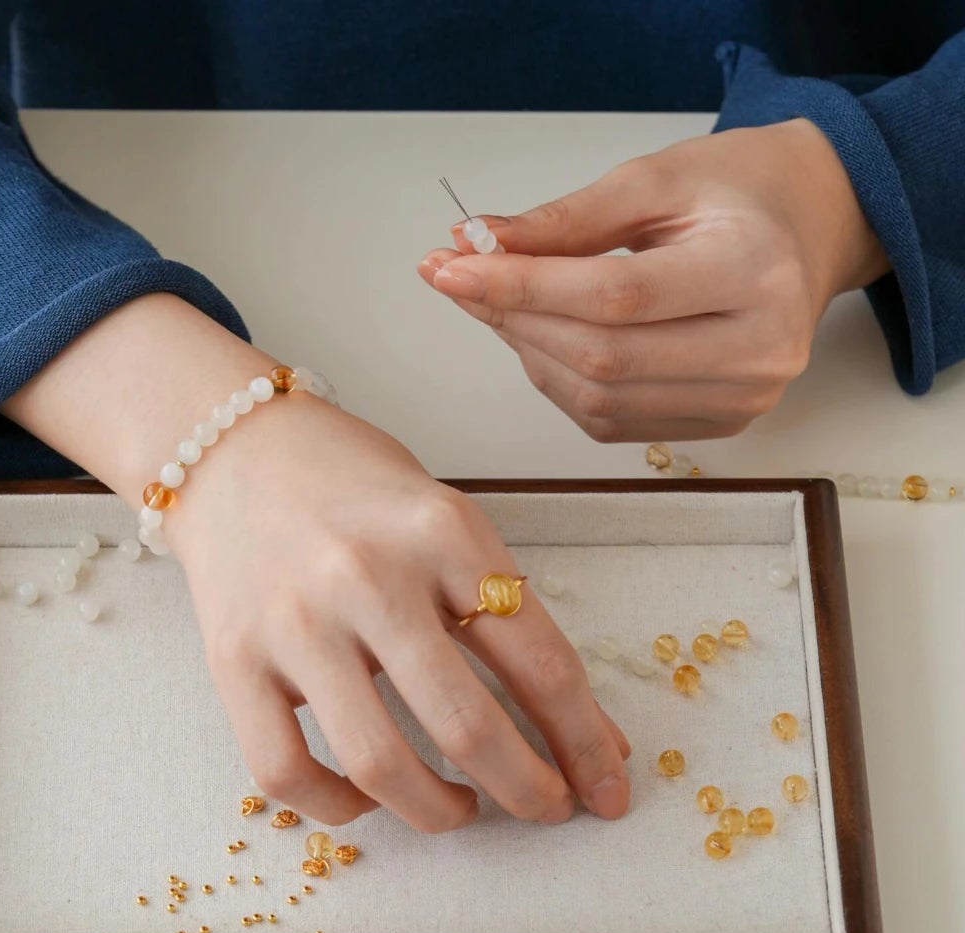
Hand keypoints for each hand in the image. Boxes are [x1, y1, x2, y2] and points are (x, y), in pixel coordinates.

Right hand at [166, 397, 630, 829]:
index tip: (607, 791)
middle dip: (527, 791)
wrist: (233, 449)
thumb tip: (588, 735)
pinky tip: (367, 798)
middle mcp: (367, 576)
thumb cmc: (357, 496)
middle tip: (544, 809)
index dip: (584, 744)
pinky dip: (337, 809)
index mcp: (443, 532)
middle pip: (467, 725)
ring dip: (437, 813)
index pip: (541, 663)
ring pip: (378, 764)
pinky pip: (286, 771)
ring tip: (460, 808)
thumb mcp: (451, 530)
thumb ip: (514, 622)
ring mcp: (293, 622)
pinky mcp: (232, 661)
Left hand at [418, 120, 888, 442]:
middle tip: (460, 279)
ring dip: (529, 353)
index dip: (523, 287)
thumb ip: (567, 219)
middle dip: (515, 319)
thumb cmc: (739, 196)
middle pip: (603, 356)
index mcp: (754, 274)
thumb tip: (476, 247)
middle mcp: (758, 351)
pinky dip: (561, 380)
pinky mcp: (716, 425)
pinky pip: (611, 419)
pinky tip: (544, 337)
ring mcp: (740, 400)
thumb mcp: (656, 180)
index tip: (452, 266)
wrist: (807, 230)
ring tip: (499, 303)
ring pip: (598, 398)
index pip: (615, 297)